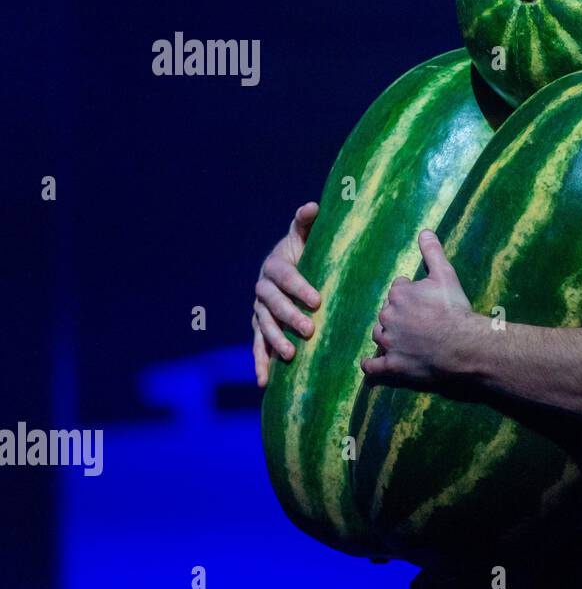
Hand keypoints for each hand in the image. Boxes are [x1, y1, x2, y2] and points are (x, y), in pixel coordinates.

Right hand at [253, 201, 322, 386]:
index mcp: (275, 266)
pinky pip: (257, 347)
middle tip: (308, 328)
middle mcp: (262, 289)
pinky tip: (264, 382)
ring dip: (274, 341)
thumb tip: (313, 206)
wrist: (289, 269)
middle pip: (272, 304)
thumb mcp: (304, 237)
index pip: (284, 276)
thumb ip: (306, 223)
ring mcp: (259, 310)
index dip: (298, 286)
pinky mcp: (259, 328)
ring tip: (290, 354)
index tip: (316, 299)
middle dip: (288, 316)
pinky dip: (259, 363)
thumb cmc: (304, 252)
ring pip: (263, 326)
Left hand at [361, 230, 484, 388]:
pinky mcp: (393, 365)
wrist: (464, 345)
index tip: (424, 301)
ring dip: (386, 336)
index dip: (411, 294)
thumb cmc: (455, 309)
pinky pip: (373, 366)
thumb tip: (424, 231)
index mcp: (398, 294)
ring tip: (401, 340)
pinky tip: (370, 363)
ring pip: (379, 336)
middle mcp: (388, 317)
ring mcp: (389, 343)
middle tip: (418, 322)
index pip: (397, 290)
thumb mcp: (446, 275)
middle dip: (398, 316)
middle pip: (387, 313)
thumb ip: (432, 252)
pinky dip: (370, 365)